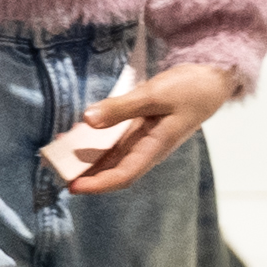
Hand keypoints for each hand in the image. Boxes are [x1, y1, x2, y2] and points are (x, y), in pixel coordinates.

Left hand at [61, 65, 237, 195]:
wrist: (212, 79)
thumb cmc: (189, 89)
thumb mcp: (154, 95)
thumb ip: (120, 108)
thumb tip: (88, 120)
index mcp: (155, 147)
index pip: (123, 174)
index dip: (97, 184)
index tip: (73, 188)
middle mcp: (148, 148)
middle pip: (113, 169)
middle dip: (85, 174)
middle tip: (54, 171)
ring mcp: (145, 138)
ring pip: (112, 155)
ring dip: (88, 158)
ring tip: (59, 155)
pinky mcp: (142, 126)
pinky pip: (115, 139)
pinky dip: (96, 140)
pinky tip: (78, 134)